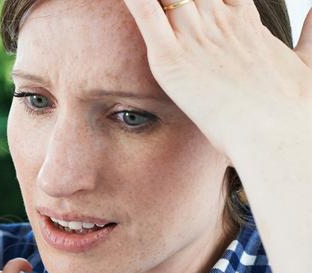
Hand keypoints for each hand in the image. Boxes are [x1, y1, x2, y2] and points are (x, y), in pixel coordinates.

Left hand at [122, 0, 311, 156]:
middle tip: (170, 4)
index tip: (198, 2)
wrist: (276, 135)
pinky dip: (133, 2)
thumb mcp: (307, 63)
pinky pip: (144, 15)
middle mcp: (218, 22)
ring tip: (106, 0)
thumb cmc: (292, 110)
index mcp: (242, 23)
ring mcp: (194, 37)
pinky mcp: (170, 58)